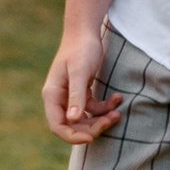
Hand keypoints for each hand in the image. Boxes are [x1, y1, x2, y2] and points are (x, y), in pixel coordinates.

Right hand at [42, 29, 125, 144]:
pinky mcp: (81, 93)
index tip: (92, 137)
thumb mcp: (80, 71)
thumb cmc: (81, 49)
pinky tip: (118, 98)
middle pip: (72, 126)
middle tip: (111, 120)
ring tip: (118, 113)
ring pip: (85, 120)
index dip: (72, 136)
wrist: (85, 32)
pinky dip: (105, 107)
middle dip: (92, 128)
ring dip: (101, 119)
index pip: (57, 126)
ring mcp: (70, 97)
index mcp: (52, 95)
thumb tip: (72, 119)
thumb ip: (76, 95)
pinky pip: (93, 109)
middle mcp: (59, 99)